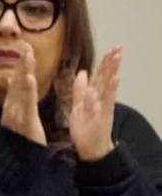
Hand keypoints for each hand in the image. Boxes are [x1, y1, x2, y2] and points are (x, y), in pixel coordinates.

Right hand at [0, 41, 45, 145]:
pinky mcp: (24, 121)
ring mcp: (17, 113)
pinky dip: (26, 90)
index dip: (21, 66)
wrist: (17, 161)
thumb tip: (18, 90)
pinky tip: (28, 78)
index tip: (26, 50)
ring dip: (22, 71)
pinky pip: (25, 104)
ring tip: (27, 56)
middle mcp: (12, 107)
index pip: (17, 82)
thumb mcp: (22, 119)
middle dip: (21, 63)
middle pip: (16, 81)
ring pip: (19, 89)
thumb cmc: (23, 140)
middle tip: (25, 45)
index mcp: (14, 106)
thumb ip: (20, 104)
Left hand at [70, 46, 122, 161]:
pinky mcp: (104, 114)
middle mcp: (100, 98)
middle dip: (111, 62)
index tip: (110, 49)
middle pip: (105, 77)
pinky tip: (116, 78)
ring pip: (107, 85)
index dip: (103, 63)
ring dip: (112, 70)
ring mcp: (103, 106)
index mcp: (92, 96)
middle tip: (118, 46)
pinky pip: (107, 100)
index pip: (98, 76)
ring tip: (117, 56)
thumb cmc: (85, 128)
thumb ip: (79, 90)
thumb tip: (82, 72)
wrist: (90, 149)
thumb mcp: (77, 106)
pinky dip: (111, 89)